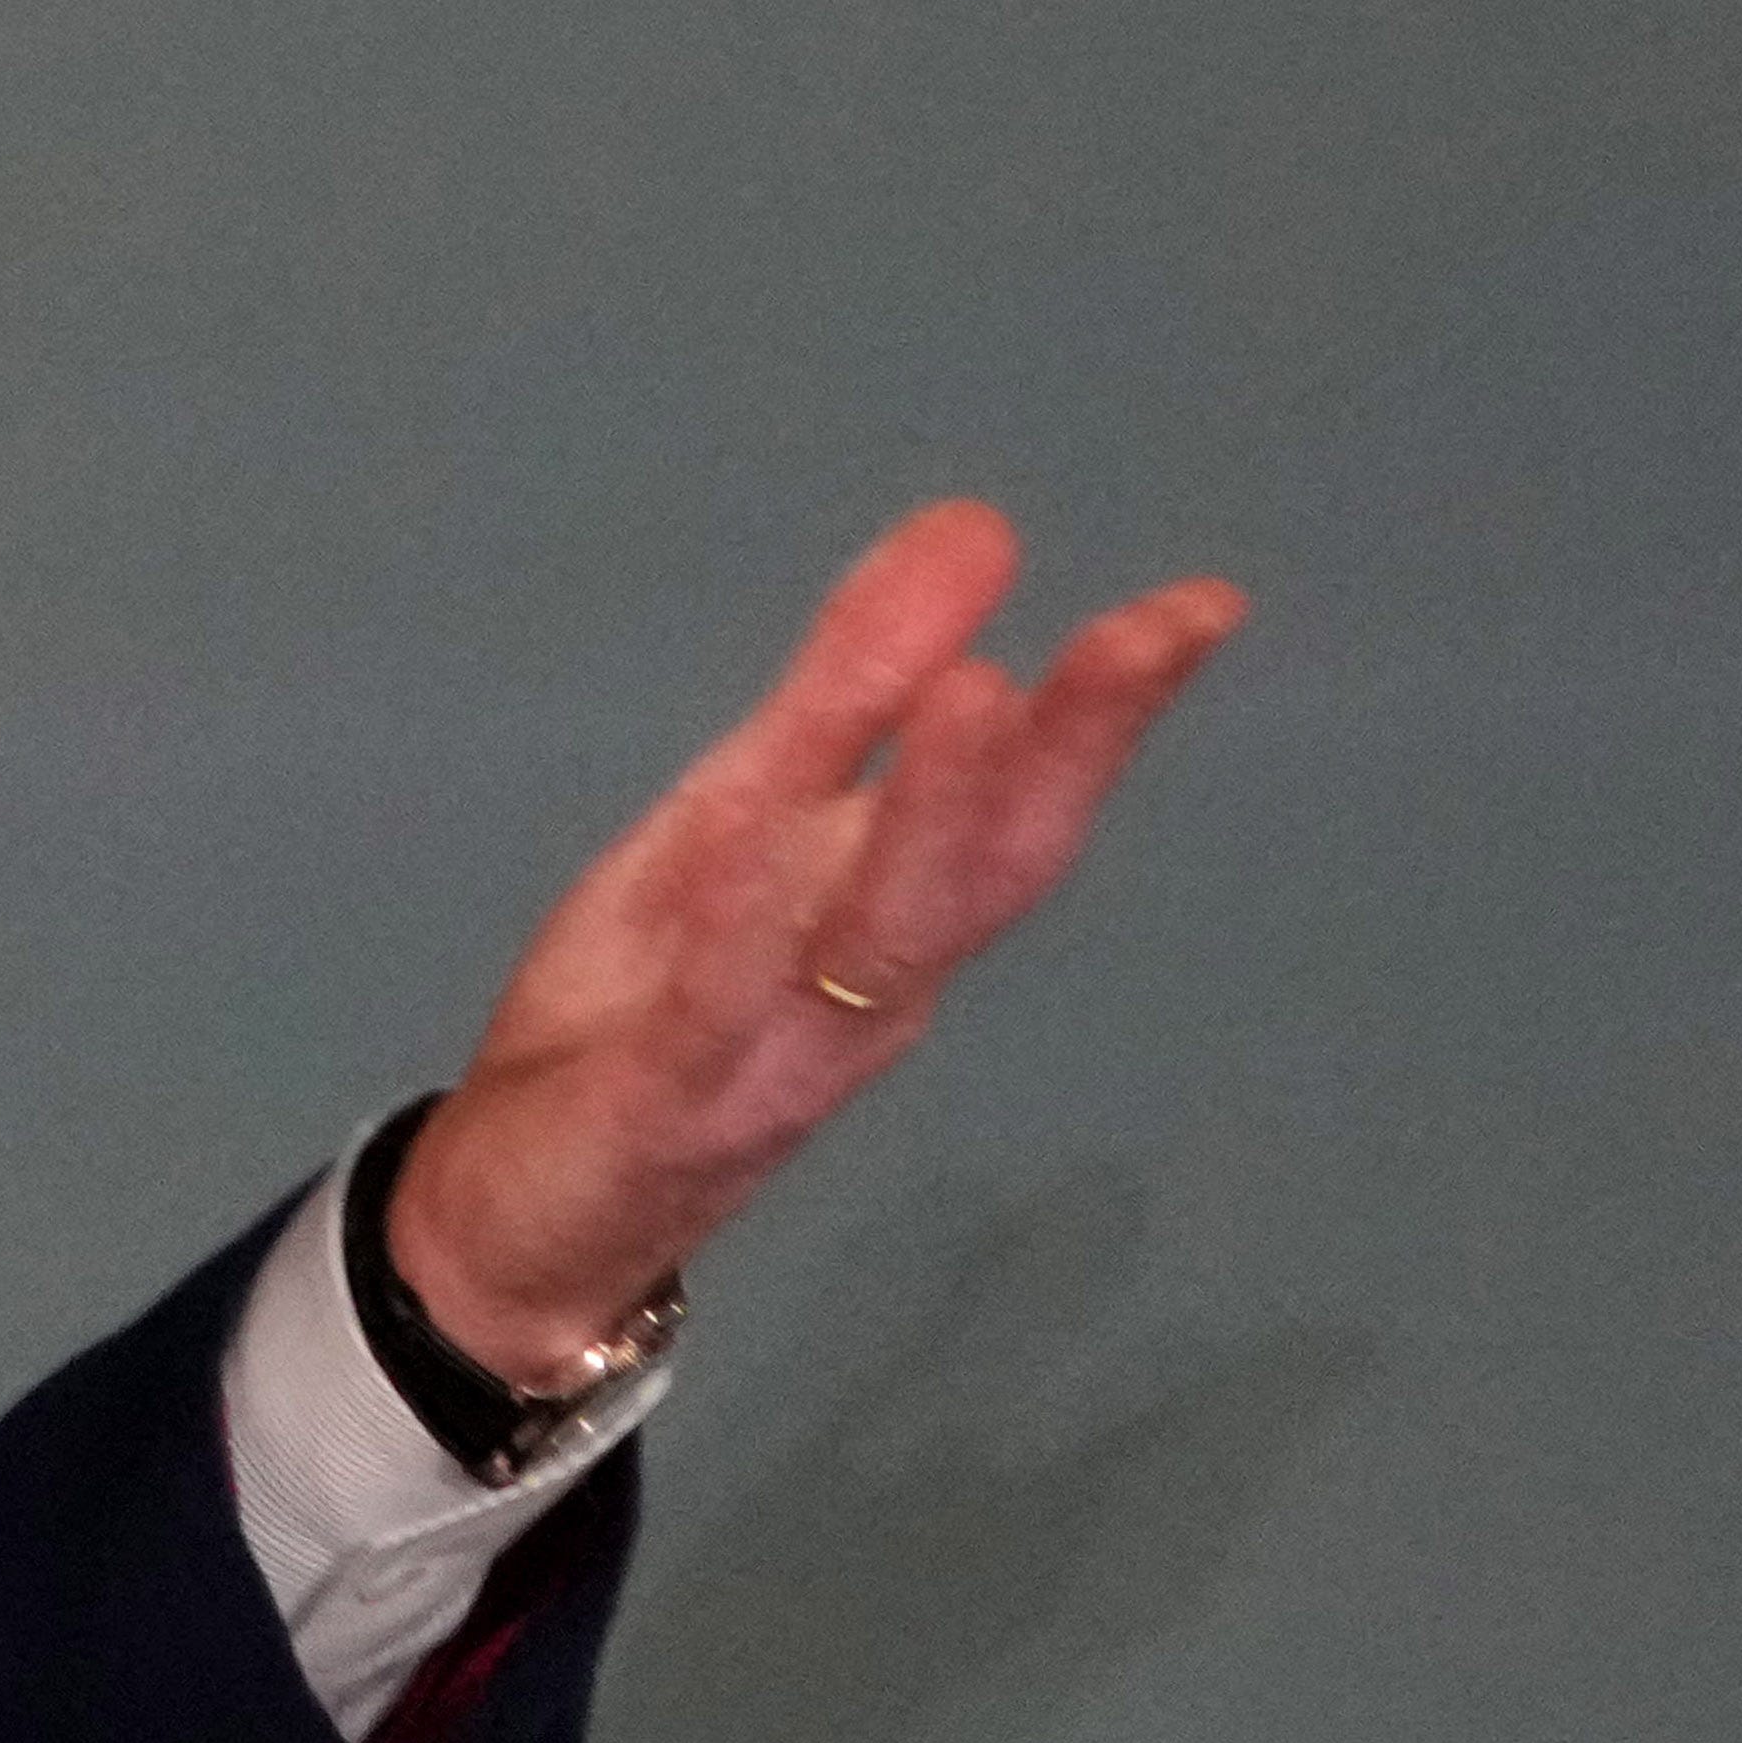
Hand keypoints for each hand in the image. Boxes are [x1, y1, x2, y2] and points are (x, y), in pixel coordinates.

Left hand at [385, 501, 1247, 1386]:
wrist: (537, 1210)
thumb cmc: (656, 1001)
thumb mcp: (742, 814)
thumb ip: (849, 688)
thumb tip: (972, 531)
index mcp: (889, 909)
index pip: (1021, 800)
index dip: (1111, 707)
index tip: (1204, 605)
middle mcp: (873, 983)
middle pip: (990, 864)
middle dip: (1073, 748)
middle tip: (1151, 633)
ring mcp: (783, 1044)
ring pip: (878, 935)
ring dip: (928, 818)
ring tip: (984, 694)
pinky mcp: (674, 1093)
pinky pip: (721, 1004)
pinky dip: (748, 927)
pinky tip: (761, 846)